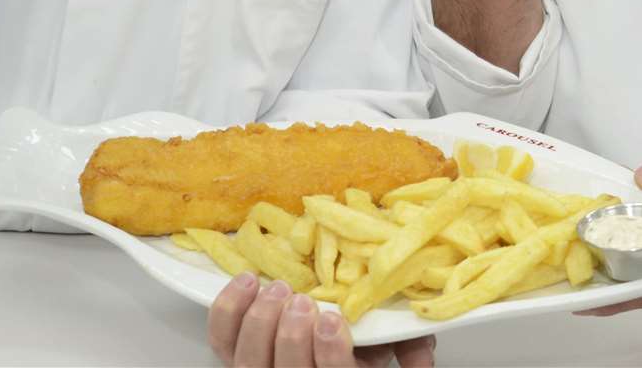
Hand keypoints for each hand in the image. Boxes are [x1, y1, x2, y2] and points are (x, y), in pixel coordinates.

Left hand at [208, 275, 435, 367]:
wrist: (313, 325)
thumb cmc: (356, 331)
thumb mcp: (391, 338)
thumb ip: (409, 343)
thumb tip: (421, 362)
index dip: (329, 353)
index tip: (331, 319)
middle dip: (291, 335)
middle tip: (302, 301)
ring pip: (249, 361)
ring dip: (261, 322)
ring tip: (277, 289)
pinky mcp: (233, 349)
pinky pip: (220, 337)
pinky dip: (229, 309)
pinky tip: (249, 282)